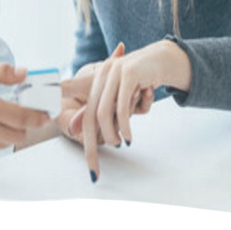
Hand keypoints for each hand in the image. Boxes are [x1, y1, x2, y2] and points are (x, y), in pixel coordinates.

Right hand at [0, 61, 50, 159]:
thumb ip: (1, 71)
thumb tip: (23, 73)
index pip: (25, 116)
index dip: (39, 115)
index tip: (46, 112)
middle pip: (23, 132)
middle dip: (27, 122)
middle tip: (25, 111)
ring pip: (12, 140)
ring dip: (14, 129)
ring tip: (3, 116)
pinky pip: (0, 146)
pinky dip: (1, 136)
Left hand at [62, 41, 188, 181]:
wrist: (162, 59)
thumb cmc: (139, 80)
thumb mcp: (119, 97)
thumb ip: (101, 110)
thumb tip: (74, 127)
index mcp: (93, 80)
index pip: (78, 108)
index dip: (68, 125)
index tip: (68, 147)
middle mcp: (99, 75)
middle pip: (88, 116)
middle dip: (90, 147)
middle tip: (95, 170)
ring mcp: (112, 73)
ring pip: (103, 113)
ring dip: (111, 134)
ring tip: (120, 142)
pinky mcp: (128, 74)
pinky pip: (122, 106)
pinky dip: (124, 125)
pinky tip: (128, 137)